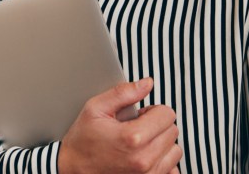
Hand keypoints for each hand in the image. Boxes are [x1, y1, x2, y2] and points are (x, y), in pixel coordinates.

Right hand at [58, 78, 181, 173]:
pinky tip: (145, 156)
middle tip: (136, 127)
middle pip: (172, 131)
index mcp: (132, 137)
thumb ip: (123, 93)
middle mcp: (144, 159)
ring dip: (161, 143)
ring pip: (175, 150)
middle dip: (157, 125)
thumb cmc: (83, 139)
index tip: (139, 115)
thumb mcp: (95, 108)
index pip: (167, 114)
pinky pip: (173, 169)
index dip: (152, 110)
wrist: (74, 169)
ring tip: (140, 143)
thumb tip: (147, 83)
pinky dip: (163, 161)